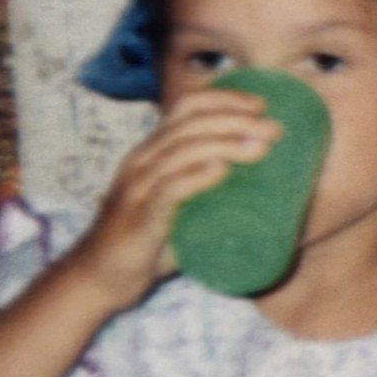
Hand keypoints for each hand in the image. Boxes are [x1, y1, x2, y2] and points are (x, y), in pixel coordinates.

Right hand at [64, 88, 277, 309]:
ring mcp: (138, 188)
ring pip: (181, 151)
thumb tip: (269, 188)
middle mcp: (142, 161)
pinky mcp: (139, 218)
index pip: (186, 106)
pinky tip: (220, 171)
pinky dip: (195, 177)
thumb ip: (214, 191)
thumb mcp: (182, 204)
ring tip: (260, 147)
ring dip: (225, 145)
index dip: (224, 99)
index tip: (263, 105)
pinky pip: (167, 190)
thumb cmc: (149, 239)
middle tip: (275, 129)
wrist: (101, 277)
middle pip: (190, 124)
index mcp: (153, 151)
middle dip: (236, 120)